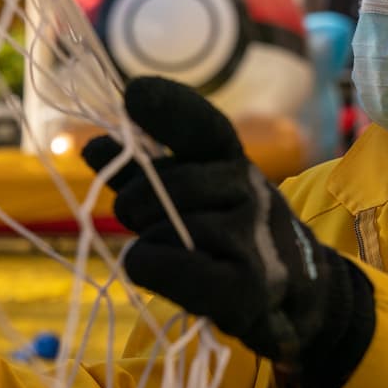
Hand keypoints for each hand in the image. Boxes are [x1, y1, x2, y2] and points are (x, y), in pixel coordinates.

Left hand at [82, 77, 374, 387]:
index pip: (205, 127)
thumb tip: (90, 147)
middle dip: (134, 201)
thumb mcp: (193, 195)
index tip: (133, 95)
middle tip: (132, 217)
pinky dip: (148, 265)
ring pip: (168, 228)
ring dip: (148, 240)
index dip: (169, 108)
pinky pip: (176, 268)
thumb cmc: (231, 237)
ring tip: (159, 251)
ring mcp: (252, 237)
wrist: (297, 293)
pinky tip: (142, 264)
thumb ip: (143, 173)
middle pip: (169, 184)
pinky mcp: (246, 285)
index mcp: (234, 161)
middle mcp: (250, 190)